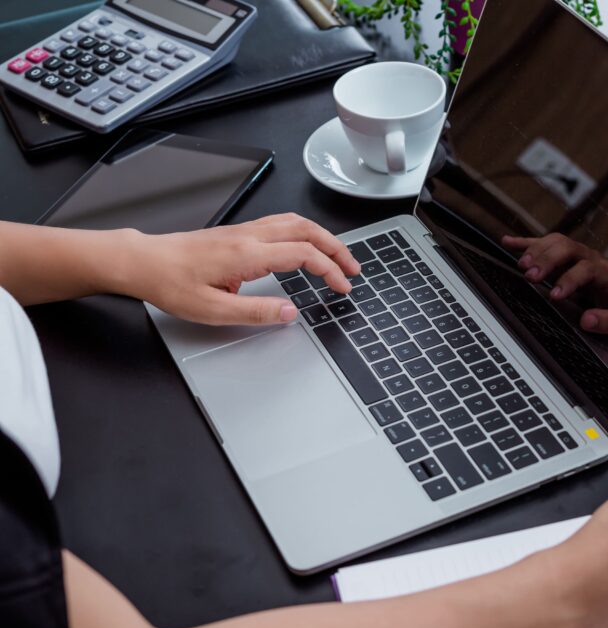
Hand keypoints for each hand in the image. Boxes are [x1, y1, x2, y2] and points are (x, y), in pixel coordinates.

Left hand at [128, 213, 360, 325]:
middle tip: (352, 268)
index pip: (302, 254)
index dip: (329, 270)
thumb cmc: (170, 283)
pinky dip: (304, 233)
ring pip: (295, 222)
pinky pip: (281, 224)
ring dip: (322, 237)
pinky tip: (306, 245)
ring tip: (337, 256)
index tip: (342, 286)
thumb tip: (289, 313)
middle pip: (306, 230)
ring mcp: (244, 231)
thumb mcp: (212, 310)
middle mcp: (249, 236)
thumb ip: (256, 312)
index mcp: (247, 254)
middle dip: (336, 248)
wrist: (143, 261)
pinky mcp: (238, 233)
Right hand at [501, 234, 607, 334]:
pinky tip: (507, 242)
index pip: (587, 270)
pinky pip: (543, 241)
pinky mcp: (562, 252)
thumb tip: (587, 321)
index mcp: (605, 272)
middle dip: (547, 260)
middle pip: (567, 248)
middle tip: (530, 276)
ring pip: (555, 241)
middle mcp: (588, 256)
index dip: (570, 280)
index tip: (554, 295)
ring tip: (521, 265)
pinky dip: (524, 242)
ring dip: (536, 250)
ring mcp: (574, 251)